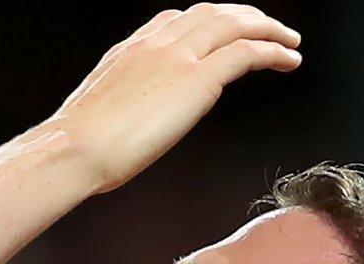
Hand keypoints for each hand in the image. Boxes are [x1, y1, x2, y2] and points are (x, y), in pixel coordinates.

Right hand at [49, 5, 301, 193]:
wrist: (75, 149)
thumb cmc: (77, 147)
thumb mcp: (95, 114)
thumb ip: (119, 107)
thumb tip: (125, 124)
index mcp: (129, 50)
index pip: (175, 19)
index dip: (207, 21)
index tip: (223, 30)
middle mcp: (155, 44)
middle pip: (211, 13)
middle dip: (244, 17)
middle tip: (267, 28)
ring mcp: (178, 57)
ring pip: (235, 25)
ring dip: (268, 29)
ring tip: (289, 41)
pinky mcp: (198, 79)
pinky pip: (246, 52)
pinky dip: (273, 50)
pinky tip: (288, 59)